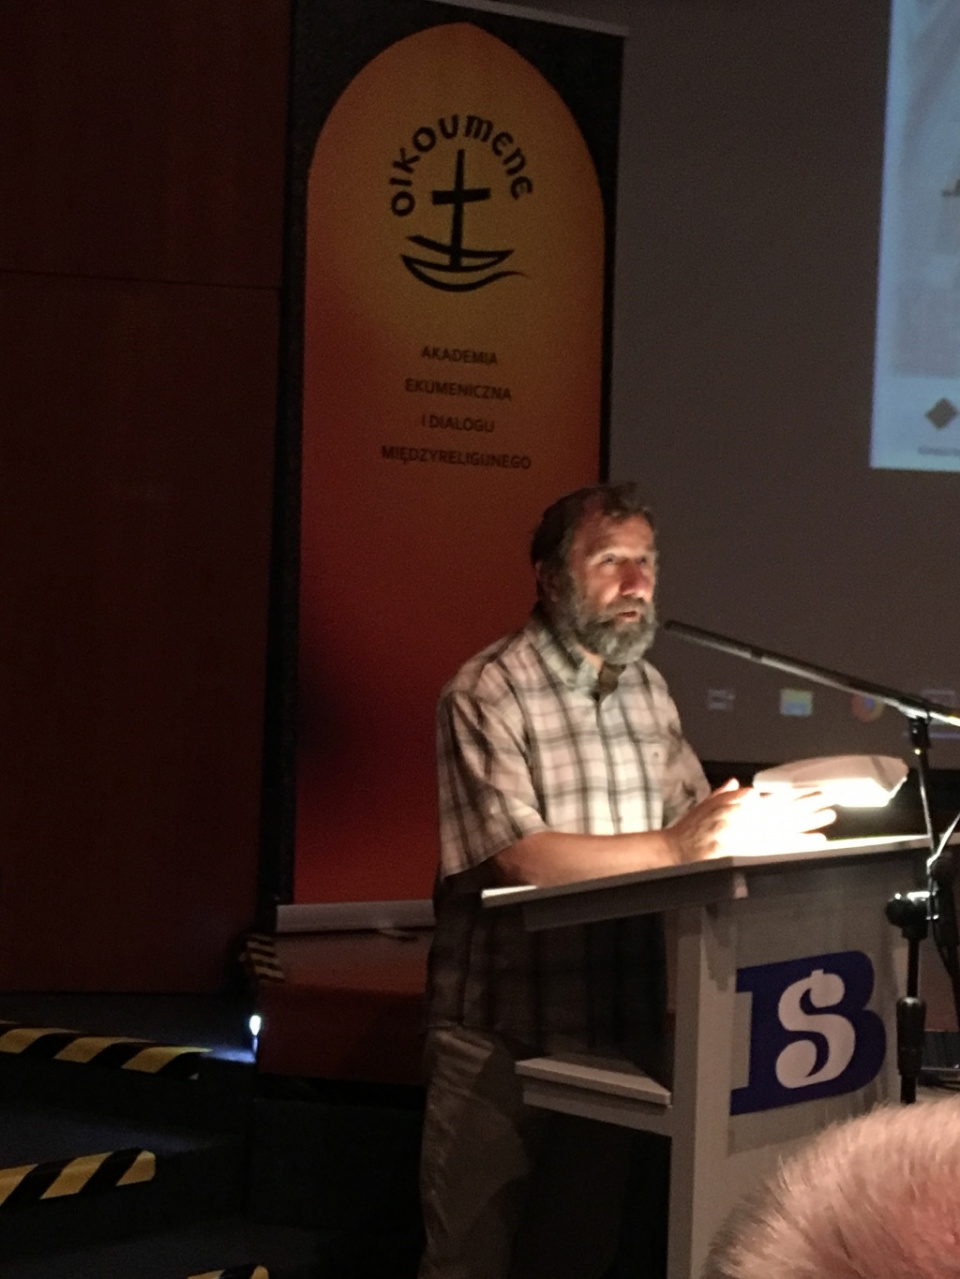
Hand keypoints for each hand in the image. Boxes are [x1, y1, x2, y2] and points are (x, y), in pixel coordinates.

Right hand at [670, 779, 835, 863]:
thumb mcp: (704, 805)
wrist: (673, 852)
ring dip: (808, 821)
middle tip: (829, 799)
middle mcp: (745, 816)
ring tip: (829, 817)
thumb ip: (724, 795)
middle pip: (782, 809)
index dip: (794, 794)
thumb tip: (739, 786)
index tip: (812, 790)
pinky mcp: (748, 850)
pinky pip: (779, 846)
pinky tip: (815, 842)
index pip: (772, 797)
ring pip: (785, 825)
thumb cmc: (687, 831)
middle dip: (807, 804)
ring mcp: (747, 833)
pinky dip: (798, 843)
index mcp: (737, 804)